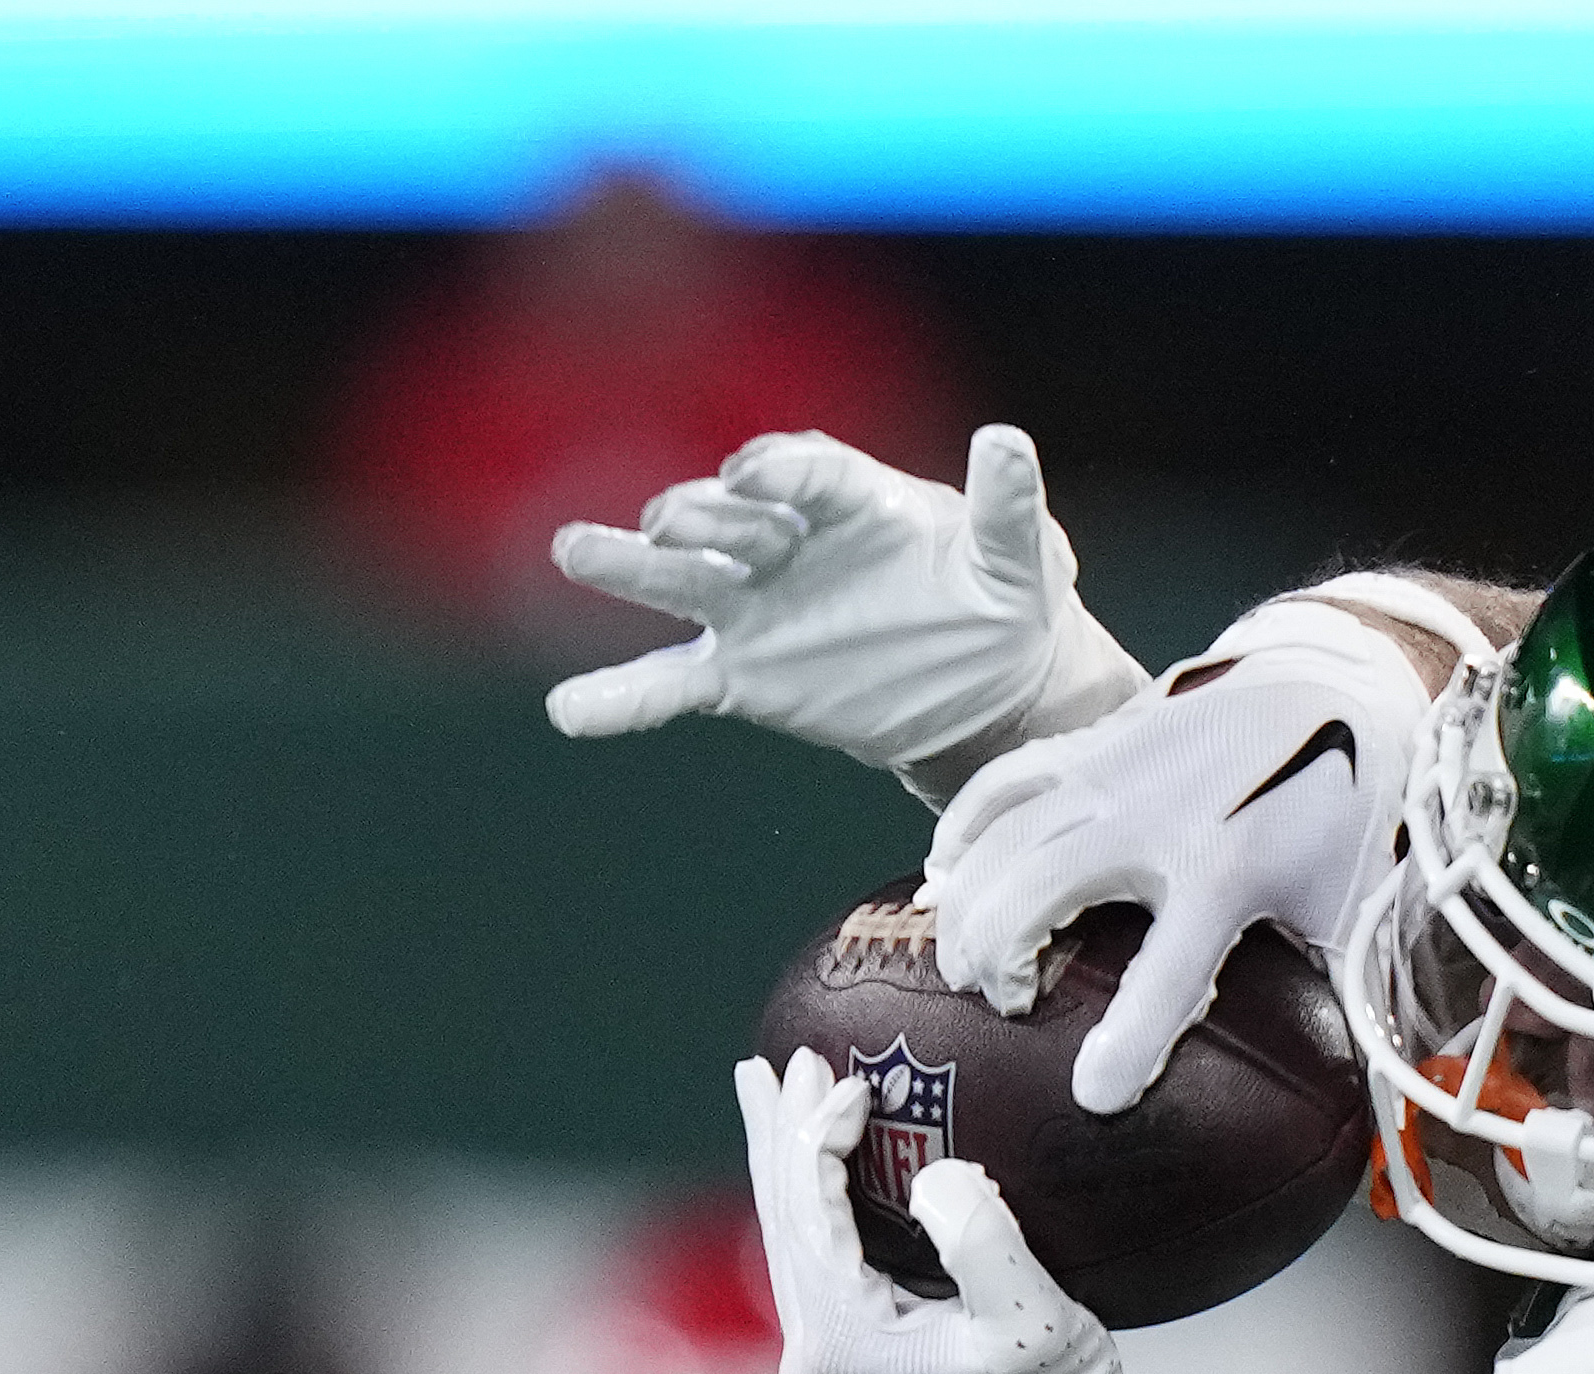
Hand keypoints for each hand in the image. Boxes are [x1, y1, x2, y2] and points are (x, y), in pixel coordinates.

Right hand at [548, 427, 1147, 798]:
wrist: (989, 682)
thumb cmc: (1004, 597)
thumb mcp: (1022, 556)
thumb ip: (1007, 506)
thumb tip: (1006, 441)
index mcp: (854, 500)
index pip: (805, 473)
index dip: (776, 470)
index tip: (747, 472)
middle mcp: (790, 542)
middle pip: (728, 518)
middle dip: (696, 514)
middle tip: (666, 520)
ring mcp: (759, 606)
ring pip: (682, 579)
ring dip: (628, 563)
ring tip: (572, 549)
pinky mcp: (745, 672)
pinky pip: (674, 680)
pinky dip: (624, 696)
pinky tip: (571, 710)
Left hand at [735, 1048, 1138, 1373]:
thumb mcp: (1031, 1317)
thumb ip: (979, 1238)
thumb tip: (932, 1175)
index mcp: (841, 1343)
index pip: (811, 1214)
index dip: (822, 1137)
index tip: (853, 1079)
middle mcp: (810, 1356)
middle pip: (780, 1221)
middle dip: (779, 1136)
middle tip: (769, 1064)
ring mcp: (817, 1360)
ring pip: (787, 1239)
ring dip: (783, 1163)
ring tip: (768, 1092)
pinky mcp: (839, 1356)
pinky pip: (808, 1260)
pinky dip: (806, 1202)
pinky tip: (806, 1163)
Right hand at [922, 599, 1433, 1115]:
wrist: (1334, 683)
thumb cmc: (1340, 813)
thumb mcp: (1353, 911)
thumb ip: (1339, 1001)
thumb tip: (1355, 1105)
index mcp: (1230, 873)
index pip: (1167, 975)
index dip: (1127, 1043)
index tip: (1094, 1095)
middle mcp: (1156, 819)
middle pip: (1033, 895)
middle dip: (998, 963)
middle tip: (1008, 1006)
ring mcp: (1111, 774)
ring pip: (998, 840)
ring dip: (967, 907)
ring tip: (969, 960)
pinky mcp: (1088, 745)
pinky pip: (998, 786)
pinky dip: (962, 833)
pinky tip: (947, 876)